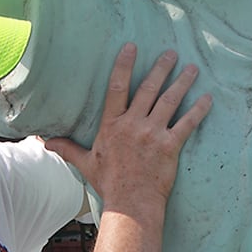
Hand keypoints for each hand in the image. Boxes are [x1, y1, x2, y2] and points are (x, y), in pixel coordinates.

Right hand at [45, 44, 210, 213]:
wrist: (131, 204)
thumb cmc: (109, 183)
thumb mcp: (86, 163)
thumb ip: (67, 148)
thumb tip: (44, 142)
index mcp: (112, 125)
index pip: (117, 88)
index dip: (124, 66)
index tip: (132, 47)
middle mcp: (133, 125)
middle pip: (148, 89)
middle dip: (161, 68)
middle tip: (171, 53)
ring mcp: (152, 134)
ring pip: (169, 101)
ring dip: (182, 83)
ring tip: (192, 68)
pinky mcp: (169, 146)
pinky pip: (187, 124)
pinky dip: (198, 110)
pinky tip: (208, 98)